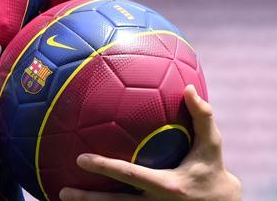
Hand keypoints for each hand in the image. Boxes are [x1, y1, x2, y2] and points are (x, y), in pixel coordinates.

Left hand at [58, 85, 240, 200]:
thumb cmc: (212, 169)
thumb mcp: (212, 145)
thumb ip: (201, 116)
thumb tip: (189, 88)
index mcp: (167, 186)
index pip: (130, 175)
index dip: (105, 167)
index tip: (80, 159)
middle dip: (88, 200)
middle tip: (63, 192)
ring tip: (64, 199)